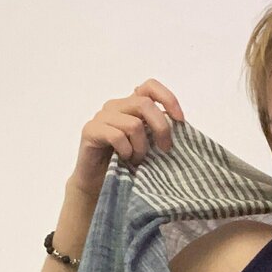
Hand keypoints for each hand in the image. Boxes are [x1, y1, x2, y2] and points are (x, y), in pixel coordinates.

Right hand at [69, 78, 184, 197]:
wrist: (97, 184)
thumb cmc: (126, 165)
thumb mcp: (148, 145)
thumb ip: (158, 130)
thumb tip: (180, 124)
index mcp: (131, 105)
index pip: (150, 87)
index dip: (168, 99)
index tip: (180, 120)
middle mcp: (116, 106)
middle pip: (145, 104)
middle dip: (161, 128)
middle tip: (165, 149)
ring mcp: (102, 117)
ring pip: (133, 124)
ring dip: (141, 147)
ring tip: (137, 160)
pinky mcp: (91, 130)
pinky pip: (117, 136)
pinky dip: (127, 151)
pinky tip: (125, 160)